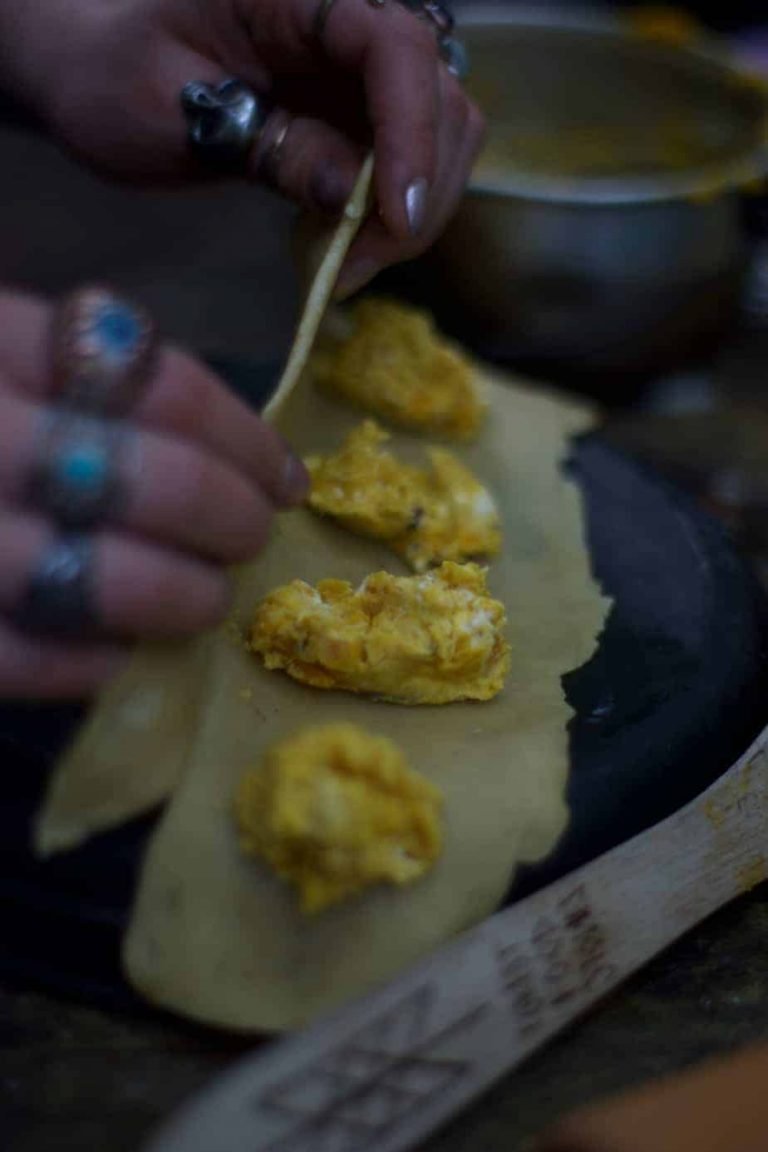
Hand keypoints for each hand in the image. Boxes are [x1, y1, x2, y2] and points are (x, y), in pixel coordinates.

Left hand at [0, 0, 484, 295]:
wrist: (105, 75)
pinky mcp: (366, 111)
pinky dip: (394, 213)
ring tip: (344, 267)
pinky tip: (345, 244)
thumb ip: (262, 144)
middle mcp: (348, 16)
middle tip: (350, 271)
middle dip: (415, 193)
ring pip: (444, 132)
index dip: (410, 132)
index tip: (393, 218)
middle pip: (437, 96)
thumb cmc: (116, 78)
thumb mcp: (169, 112)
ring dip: (413, 212)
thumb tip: (351, 195)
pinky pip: (414, 161)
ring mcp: (363, 67)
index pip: (393, 46)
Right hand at [0, 289, 306, 698]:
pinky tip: (117, 655)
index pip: (153, 376)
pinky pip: (28, 659)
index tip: (283, 469)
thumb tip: (218, 452)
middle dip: (229, 515)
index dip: (241, 432)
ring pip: (99, 578)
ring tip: (205, 601)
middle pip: (146, 477)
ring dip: (179, 596)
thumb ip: (65, 379)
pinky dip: (90, 664)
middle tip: (255, 535)